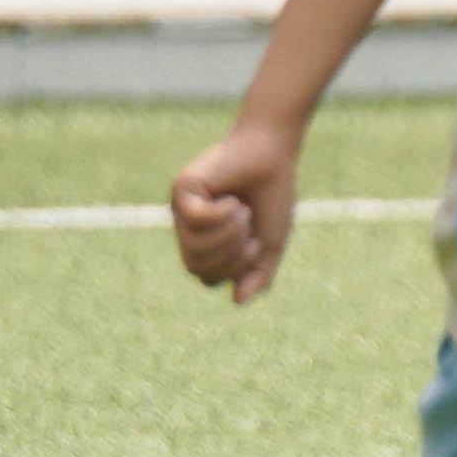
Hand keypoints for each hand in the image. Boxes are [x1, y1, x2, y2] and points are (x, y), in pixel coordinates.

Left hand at [169, 122, 301, 300]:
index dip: (235, 269)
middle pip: (197, 267)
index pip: (207, 277)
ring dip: (228, 234)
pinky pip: (195, 219)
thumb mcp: (271, 243)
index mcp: (209, 244)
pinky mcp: (181, 190)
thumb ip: (258, 274)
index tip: (256, 244)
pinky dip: (221, 214)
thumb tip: (237, 301)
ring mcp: (182, 210)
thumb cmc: (273, 196)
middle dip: (231, 255)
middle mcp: (190, 229)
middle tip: (250, 232)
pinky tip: (232, 198)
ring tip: (243, 212)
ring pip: (194, 246)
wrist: (274, 155)